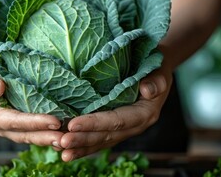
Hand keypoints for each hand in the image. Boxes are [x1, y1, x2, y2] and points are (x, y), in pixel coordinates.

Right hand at [0, 71, 63, 145]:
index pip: (14, 121)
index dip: (34, 123)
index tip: (54, 121)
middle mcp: (3, 126)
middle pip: (26, 135)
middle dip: (47, 137)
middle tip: (67, 138)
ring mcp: (13, 128)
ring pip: (34, 137)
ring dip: (51, 139)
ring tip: (70, 140)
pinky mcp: (23, 125)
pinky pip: (38, 132)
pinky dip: (52, 133)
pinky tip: (68, 133)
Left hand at [57, 62, 172, 161]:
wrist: (156, 73)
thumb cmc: (156, 68)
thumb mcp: (160, 71)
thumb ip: (156, 80)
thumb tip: (148, 89)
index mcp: (144, 114)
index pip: (116, 120)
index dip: (95, 123)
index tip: (73, 124)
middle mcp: (133, 127)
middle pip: (105, 136)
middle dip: (82, 140)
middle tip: (62, 142)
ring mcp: (123, 131)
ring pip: (99, 142)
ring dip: (80, 148)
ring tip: (61, 152)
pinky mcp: (115, 131)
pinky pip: (97, 142)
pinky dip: (81, 147)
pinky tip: (64, 150)